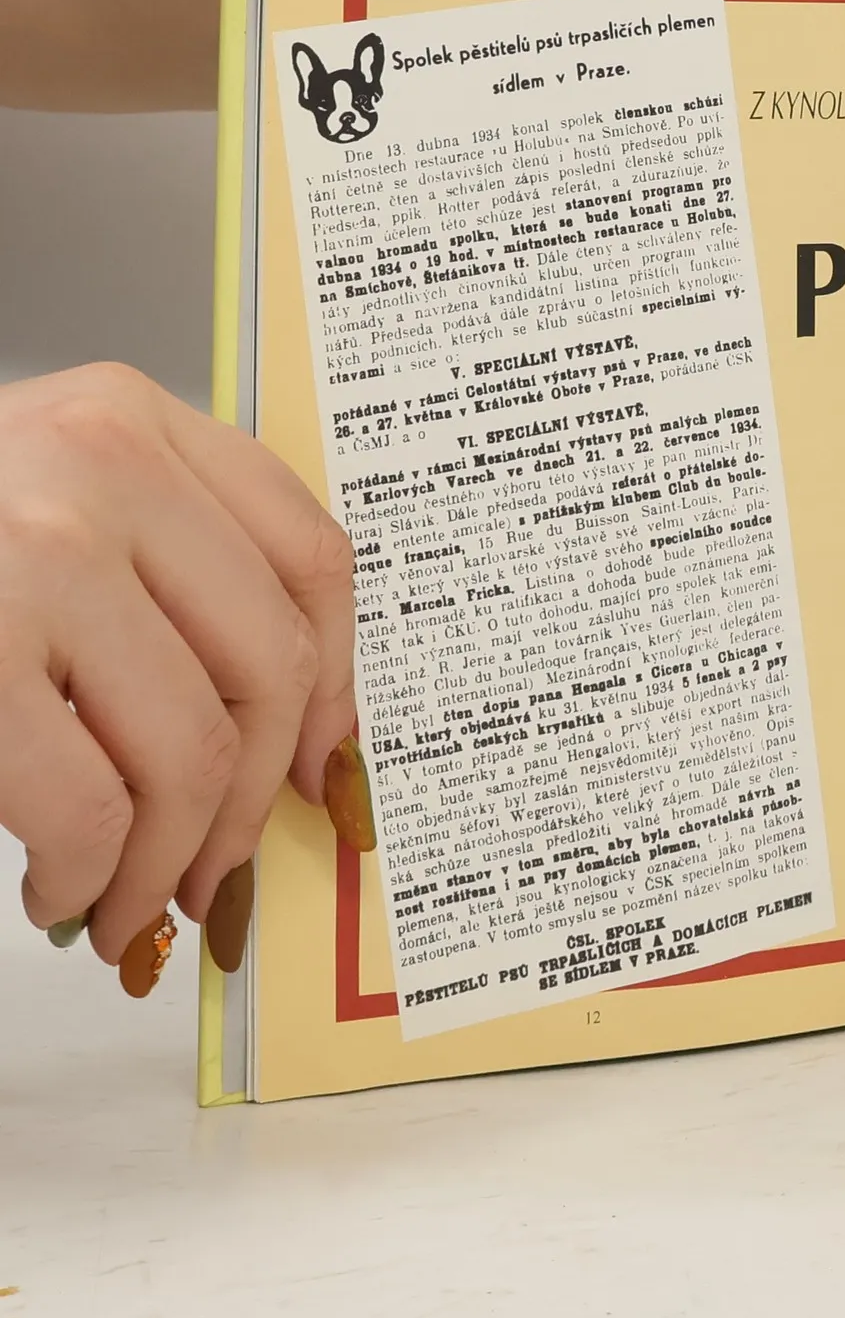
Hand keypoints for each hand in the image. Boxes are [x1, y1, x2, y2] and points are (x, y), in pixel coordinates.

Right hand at [0, 364, 357, 976]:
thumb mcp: (48, 504)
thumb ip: (165, 574)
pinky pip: (90, 805)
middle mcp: (97, 464)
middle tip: (215, 875)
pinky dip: (89, 876)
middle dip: (250, 803)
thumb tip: (298, 739)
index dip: (337, 684)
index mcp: (131, 418)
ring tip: (127, 900)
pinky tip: (59, 890)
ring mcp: (35, 554)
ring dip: (168, 861)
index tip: (321, 765)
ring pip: (192, 749)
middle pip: (271, 665)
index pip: (309, 556)